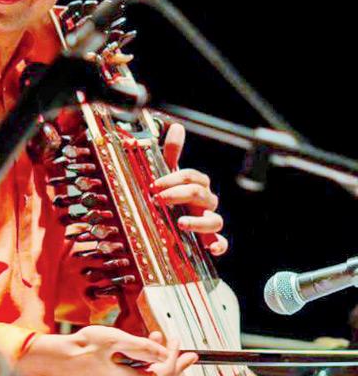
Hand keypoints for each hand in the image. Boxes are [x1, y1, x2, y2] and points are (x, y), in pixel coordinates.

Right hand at [17, 327, 196, 375]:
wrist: (56, 360)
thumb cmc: (80, 349)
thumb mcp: (115, 340)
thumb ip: (143, 346)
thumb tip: (165, 351)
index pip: (163, 371)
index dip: (173, 355)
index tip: (176, 340)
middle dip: (172, 363)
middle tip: (188, 353)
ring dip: (157, 362)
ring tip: (162, 343)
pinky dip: (143, 367)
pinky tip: (143, 353)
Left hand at [150, 123, 228, 255]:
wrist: (171, 228)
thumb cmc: (171, 199)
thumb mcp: (168, 177)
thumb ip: (172, 153)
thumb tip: (177, 126)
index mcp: (196, 187)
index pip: (193, 177)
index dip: (175, 178)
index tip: (154, 184)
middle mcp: (206, 204)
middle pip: (202, 194)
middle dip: (180, 194)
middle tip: (158, 198)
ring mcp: (208, 222)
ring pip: (215, 220)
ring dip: (198, 221)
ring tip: (180, 223)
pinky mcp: (209, 241)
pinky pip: (222, 243)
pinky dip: (219, 246)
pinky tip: (211, 248)